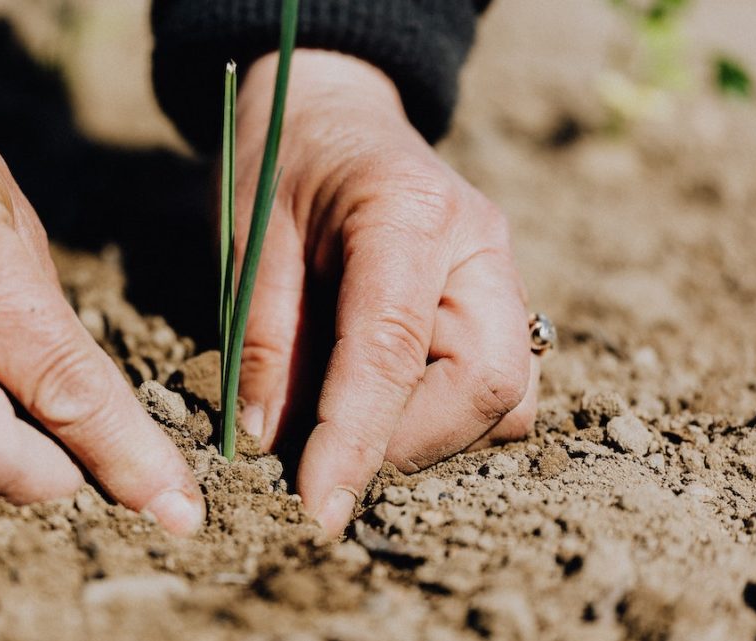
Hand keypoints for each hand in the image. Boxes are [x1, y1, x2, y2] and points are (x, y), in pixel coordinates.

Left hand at [234, 51, 538, 536]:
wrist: (333, 113)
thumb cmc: (282, 163)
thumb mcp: (250, 238)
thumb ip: (263, 336)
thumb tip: (269, 441)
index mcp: (409, 212)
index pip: (393, 348)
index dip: (355, 439)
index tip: (317, 508)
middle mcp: (479, 246)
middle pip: (487, 384)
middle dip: (407, 443)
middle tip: (327, 455)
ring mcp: (501, 274)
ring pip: (506, 398)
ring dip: (429, 436)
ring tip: (350, 422)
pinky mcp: (500, 302)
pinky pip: (500, 388)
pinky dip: (445, 417)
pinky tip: (384, 400)